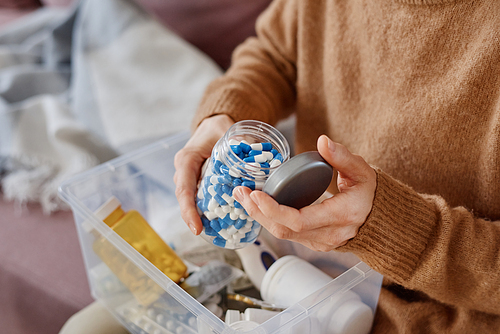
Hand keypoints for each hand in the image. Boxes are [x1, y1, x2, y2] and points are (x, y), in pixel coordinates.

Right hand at [174, 114, 233, 234]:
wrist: (214, 126)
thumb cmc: (218, 128)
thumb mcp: (228, 131)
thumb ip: (241, 144)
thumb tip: (258, 159)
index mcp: (186, 160)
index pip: (184, 189)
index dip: (188, 210)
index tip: (196, 228)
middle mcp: (184, 171)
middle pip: (187, 199)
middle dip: (196, 218)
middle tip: (209, 234)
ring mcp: (191, 179)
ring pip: (194, 201)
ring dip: (204, 216)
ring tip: (219, 234)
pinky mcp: (200, 183)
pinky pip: (203, 199)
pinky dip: (212, 210)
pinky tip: (225, 223)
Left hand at [232, 135, 376, 251]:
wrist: (379, 220)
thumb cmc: (370, 193)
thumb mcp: (362, 171)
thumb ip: (343, 157)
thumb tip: (323, 141)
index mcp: (341, 216)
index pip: (300, 220)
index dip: (274, 209)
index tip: (256, 194)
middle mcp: (329, 235)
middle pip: (284, 230)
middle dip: (258, 212)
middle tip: (241, 192)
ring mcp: (321, 243)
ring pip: (283, 234)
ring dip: (260, 216)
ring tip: (244, 197)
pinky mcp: (314, 243)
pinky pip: (287, 234)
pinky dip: (270, 220)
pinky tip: (258, 206)